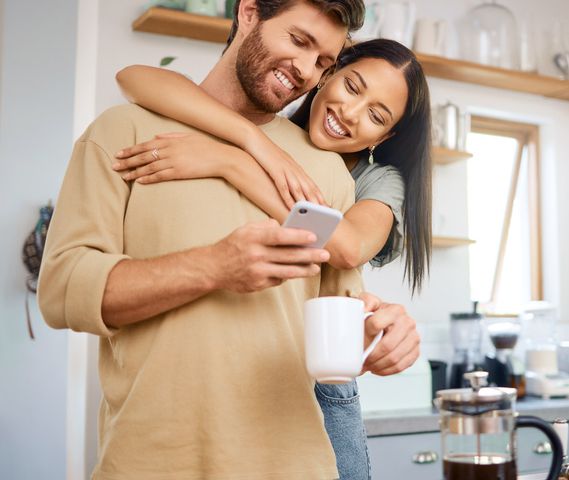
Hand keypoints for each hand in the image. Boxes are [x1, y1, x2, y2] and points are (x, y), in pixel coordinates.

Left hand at [112, 132, 222, 183]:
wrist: (221, 157)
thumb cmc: (207, 146)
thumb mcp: (188, 135)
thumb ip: (170, 135)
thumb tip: (155, 136)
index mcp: (170, 140)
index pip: (145, 145)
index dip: (130, 150)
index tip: (119, 153)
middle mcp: (169, 150)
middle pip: (143, 156)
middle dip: (127, 161)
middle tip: (114, 166)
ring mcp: (174, 161)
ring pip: (149, 167)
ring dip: (134, 172)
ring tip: (123, 176)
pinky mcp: (179, 172)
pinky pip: (160, 176)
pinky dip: (148, 179)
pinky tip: (139, 181)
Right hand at [210, 219, 329, 292]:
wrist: (213, 268)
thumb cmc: (233, 246)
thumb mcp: (246, 230)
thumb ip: (265, 227)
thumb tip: (286, 227)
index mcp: (253, 238)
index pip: (280, 236)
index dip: (298, 236)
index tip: (314, 237)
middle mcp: (255, 255)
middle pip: (288, 255)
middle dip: (309, 255)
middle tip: (324, 254)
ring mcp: (257, 271)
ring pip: (287, 271)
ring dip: (305, 270)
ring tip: (317, 267)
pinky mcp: (257, 284)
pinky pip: (278, 280)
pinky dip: (287, 275)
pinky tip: (296, 272)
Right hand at [245, 132, 326, 208]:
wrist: (255, 139)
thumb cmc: (267, 153)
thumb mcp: (282, 164)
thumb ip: (289, 173)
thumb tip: (292, 187)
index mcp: (296, 168)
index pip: (312, 184)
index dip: (320, 196)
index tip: (327, 206)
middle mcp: (294, 169)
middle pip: (309, 187)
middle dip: (317, 201)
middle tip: (326, 213)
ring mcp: (285, 170)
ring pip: (299, 188)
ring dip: (306, 201)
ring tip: (313, 213)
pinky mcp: (275, 171)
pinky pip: (283, 186)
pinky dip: (288, 198)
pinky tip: (291, 207)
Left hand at [359, 292, 419, 375]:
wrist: (382, 322)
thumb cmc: (373, 314)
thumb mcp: (366, 302)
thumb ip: (364, 301)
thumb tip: (363, 308)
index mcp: (396, 309)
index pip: (376, 324)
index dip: (365, 337)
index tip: (357, 345)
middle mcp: (408, 322)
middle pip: (387, 345)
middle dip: (372, 356)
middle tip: (362, 361)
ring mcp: (414, 337)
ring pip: (394, 358)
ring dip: (378, 365)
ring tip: (368, 365)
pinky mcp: (415, 351)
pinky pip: (401, 366)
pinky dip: (387, 370)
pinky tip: (378, 368)